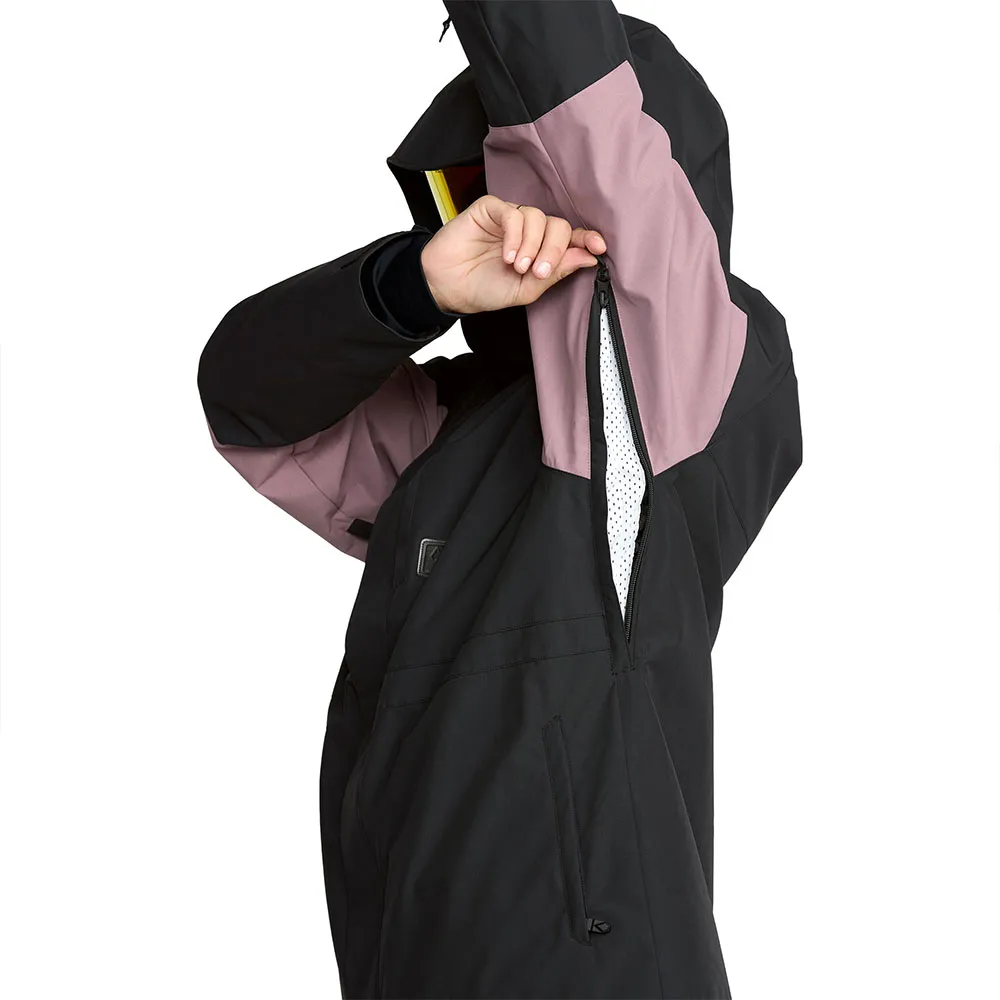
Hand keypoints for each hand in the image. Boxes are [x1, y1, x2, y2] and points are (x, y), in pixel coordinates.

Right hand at [420, 195, 606, 313]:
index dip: (587, 239)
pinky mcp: (491, 209)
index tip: (598, 247)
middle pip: (558, 226)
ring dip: (532, 245)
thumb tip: (588, 257)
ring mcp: (511, 218)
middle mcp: (530, 231)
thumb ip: (555, 273)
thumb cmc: (484, 288)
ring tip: (516, 266)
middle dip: (553, 250)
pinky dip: (515, 234)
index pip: (571, 239)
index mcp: (541, 250)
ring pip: (538, 218)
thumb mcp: (525, 290)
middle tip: (536, 271)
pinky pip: (513, 213)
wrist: (448, 287)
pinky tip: (507, 255)